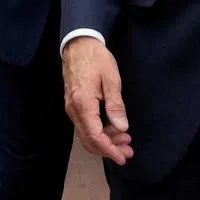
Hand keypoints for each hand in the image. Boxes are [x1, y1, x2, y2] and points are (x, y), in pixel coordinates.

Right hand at [62, 37, 133, 164]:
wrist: (78, 43)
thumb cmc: (96, 58)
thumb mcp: (111, 79)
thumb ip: (115, 105)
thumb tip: (121, 127)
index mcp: (83, 104)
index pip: (95, 136)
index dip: (109, 149)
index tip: (123, 157)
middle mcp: (73, 110)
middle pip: (89, 139)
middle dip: (108, 149)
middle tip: (128, 150)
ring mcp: (71, 107)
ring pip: (85, 134)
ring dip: (104, 141)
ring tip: (124, 140)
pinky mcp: (73, 104)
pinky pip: (84, 125)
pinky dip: (97, 132)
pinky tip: (112, 128)